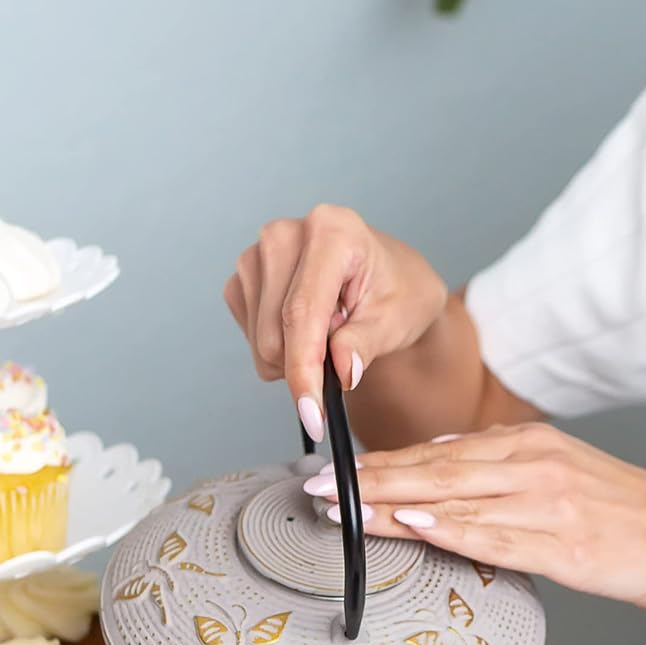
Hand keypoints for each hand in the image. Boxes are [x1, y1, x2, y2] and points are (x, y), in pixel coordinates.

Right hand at [223, 206, 447, 442]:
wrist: (392, 282)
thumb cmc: (400, 295)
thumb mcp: (397, 322)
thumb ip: (365, 344)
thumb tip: (341, 369)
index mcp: (331, 230)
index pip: (302, 312)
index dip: (304, 370)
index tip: (311, 414)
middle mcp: (286, 234)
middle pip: (274, 332)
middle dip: (306, 365)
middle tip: (345, 352)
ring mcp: (259, 252)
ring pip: (260, 340)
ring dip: (294, 356)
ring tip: (331, 332)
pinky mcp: (245, 276)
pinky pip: (249, 335)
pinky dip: (280, 348)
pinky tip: (307, 328)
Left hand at [302, 424, 645, 620]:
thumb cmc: (622, 516)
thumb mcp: (562, 471)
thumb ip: (501, 464)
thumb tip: (440, 460)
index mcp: (531, 444)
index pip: (441, 452)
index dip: (382, 462)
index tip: (336, 471)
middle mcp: (535, 465)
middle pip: (435, 472)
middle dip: (369, 481)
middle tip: (315, 489)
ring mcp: (547, 505)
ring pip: (454, 502)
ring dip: (392, 507)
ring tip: (343, 512)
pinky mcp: (561, 546)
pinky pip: (493, 537)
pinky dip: (450, 530)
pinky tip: (414, 526)